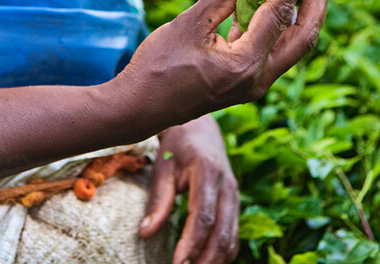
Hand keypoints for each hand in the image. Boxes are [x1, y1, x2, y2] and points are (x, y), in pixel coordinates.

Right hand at [114, 0, 327, 129]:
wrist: (139, 108)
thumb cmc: (158, 68)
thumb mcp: (188, 24)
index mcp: (247, 64)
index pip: (280, 14)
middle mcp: (259, 78)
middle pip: (303, 37)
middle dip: (314, 2)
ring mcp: (254, 83)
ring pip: (290, 46)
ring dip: (297, 14)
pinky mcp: (244, 82)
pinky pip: (270, 51)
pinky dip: (273, 25)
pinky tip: (262, 2)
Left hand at [139, 116, 238, 263]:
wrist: (201, 129)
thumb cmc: (177, 148)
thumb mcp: (163, 169)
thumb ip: (158, 201)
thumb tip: (145, 234)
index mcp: (208, 173)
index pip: (203, 217)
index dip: (191, 244)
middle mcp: (227, 186)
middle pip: (221, 233)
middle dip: (204, 259)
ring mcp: (234, 197)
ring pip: (231, 238)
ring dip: (215, 260)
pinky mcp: (235, 204)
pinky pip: (233, 235)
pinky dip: (223, 254)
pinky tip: (207, 263)